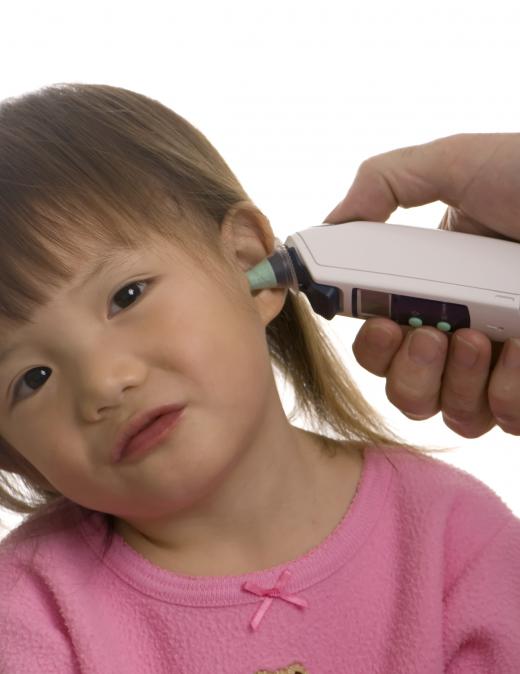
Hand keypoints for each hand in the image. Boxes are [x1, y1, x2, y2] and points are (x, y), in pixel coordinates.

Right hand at [323, 133, 519, 437]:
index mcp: (433, 292)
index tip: (383, 323)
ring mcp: (504, 364)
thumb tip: (330, 223)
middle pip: (407, 392)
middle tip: (435, 333)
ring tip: (480, 337)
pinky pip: (504, 418)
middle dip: (411, 371)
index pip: (380, 346)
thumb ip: (382, 183)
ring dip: (457, 381)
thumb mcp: (456, 163)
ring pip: (452, 414)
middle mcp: (463, 334)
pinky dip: (509, 389)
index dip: (372, 348)